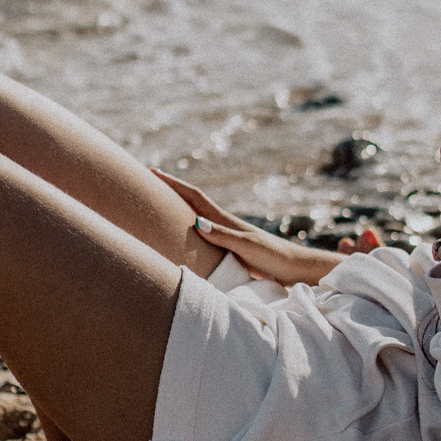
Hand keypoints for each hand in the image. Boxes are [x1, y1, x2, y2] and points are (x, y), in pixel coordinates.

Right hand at [152, 172, 346, 285]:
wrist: (293, 268)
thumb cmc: (273, 257)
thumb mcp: (247, 246)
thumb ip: (223, 235)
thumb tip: (197, 222)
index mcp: (225, 221)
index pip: (194, 197)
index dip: (173, 184)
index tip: (153, 172)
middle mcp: (222, 225)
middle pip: (191, 202)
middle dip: (170, 191)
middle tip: (147, 182)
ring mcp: (225, 236)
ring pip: (194, 217)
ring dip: (177, 209)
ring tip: (157, 205)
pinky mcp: (228, 249)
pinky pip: (200, 235)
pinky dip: (187, 229)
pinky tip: (183, 234)